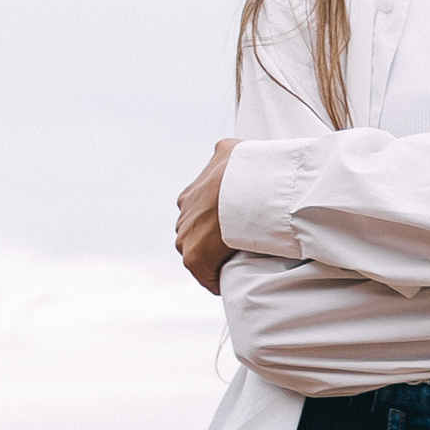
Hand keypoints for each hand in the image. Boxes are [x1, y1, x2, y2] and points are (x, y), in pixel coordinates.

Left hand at [177, 139, 238, 294]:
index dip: (217, 223)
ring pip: (200, 254)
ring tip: (238, 262)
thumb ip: (225, 153)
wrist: (245, 187)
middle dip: (214, 241)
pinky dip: (218, 280)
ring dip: (215, 259)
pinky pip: (207, 276)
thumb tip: (228, 149)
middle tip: (239, 244)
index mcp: (190, 195)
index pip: (199, 214)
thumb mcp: (230, 151)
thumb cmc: (243, 169)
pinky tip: (233, 279)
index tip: (235, 227)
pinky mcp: (194, 257)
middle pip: (197, 235)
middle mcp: (184, 215)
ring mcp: (186, 236)